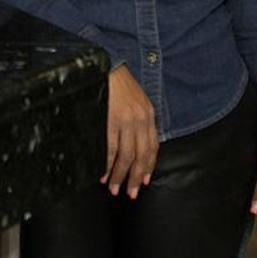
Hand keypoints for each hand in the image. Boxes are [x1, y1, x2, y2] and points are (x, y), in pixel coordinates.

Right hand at [103, 64, 158, 198]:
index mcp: (148, 114)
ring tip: (114, 188)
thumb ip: (138, 119)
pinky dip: (107, 164)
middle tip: (129, 193)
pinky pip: (110, 148)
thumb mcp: (135, 99)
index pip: (152, 147)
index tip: (143, 181)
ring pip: (126, 156)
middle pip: (141, 156)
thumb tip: (133, 142)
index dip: (148, 166)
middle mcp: (141, 118)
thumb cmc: (118, 82)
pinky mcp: (111, 119)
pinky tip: (104, 174)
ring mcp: (126, 120)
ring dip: (120, 176)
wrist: (106, 64)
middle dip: (135, 177)